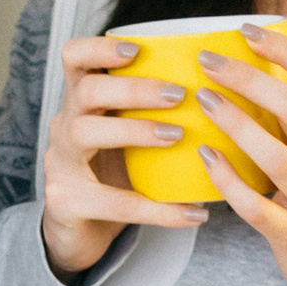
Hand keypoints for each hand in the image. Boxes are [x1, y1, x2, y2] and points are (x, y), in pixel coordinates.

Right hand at [40, 33, 208, 280]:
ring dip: (135, 129)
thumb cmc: (115, 178)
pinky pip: (114, 202)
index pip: (75, 58)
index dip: (100, 48)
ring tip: (177, 135)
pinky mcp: (66, 204)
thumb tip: (227, 93)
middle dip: (134, 88)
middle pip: (86, 91)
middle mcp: (63, 127)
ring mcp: (59, 165)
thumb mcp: (128, 139)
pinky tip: (193, 213)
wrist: (80, 237)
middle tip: (179, 94)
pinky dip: (158, 209)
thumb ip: (156, 114)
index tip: (137, 49)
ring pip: (85, 132)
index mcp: (80, 104)